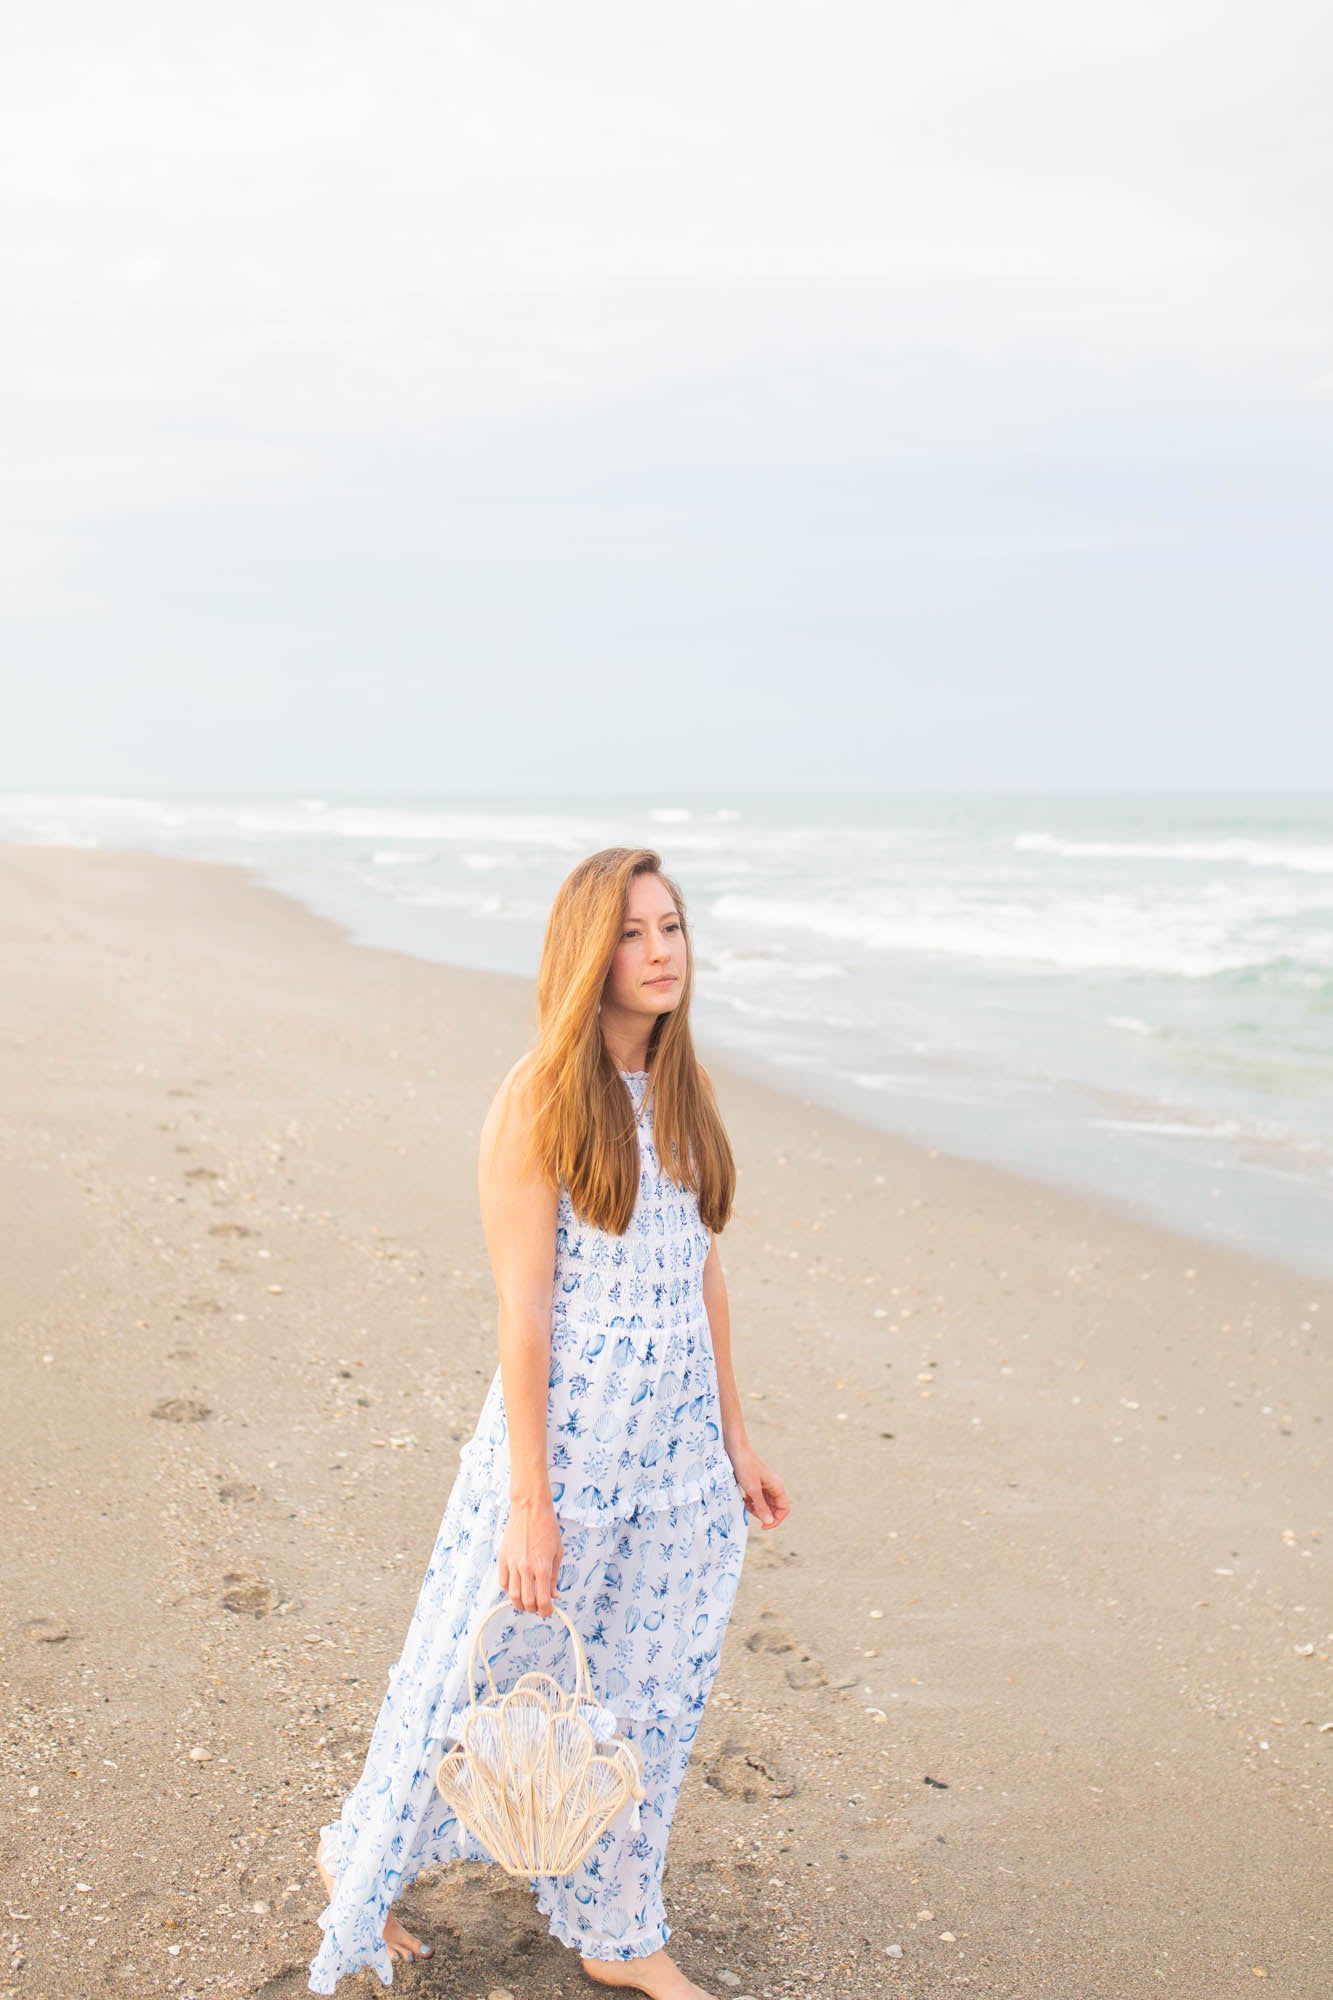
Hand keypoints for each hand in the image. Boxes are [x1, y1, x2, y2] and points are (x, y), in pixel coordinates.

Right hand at [497, 1496, 562, 1614]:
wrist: (530, 1509)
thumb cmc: (547, 1528)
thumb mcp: (557, 1553)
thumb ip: (554, 1576)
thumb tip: (553, 1595)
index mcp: (542, 1566)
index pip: (542, 1600)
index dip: (546, 1611)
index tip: (548, 1612)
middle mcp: (526, 1567)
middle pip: (526, 1601)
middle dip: (533, 1609)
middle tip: (538, 1607)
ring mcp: (512, 1563)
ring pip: (512, 1595)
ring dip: (520, 1603)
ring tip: (526, 1601)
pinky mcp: (503, 1558)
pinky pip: (503, 1582)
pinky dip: (509, 1590)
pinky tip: (516, 1587)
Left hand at [727, 1441, 789, 1529]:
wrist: (736, 1449)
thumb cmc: (745, 1467)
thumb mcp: (752, 1489)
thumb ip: (761, 1506)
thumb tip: (769, 1521)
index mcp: (777, 1487)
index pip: (784, 1509)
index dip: (776, 1520)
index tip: (763, 1525)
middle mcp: (773, 1486)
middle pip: (774, 1508)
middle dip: (763, 1514)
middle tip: (751, 1511)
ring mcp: (764, 1485)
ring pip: (765, 1504)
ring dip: (756, 1509)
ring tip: (746, 1504)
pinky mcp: (756, 1484)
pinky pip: (757, 1499)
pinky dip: (751, 1502)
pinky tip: (744, 1499)